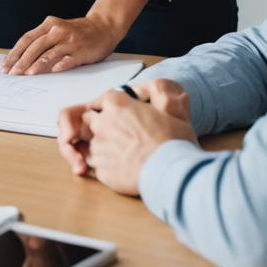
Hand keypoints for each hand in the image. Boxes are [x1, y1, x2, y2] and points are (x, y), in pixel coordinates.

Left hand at [2, 12, 122, 74]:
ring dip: (37, 64)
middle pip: (35, 46)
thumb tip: (22, 57)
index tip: (6, 64)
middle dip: (22, 61)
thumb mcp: (57, 30)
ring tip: (27, 73)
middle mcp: (57, 31)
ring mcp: (69, 41)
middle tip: (12, 73)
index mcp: (49, 25)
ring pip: (49, 53)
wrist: (103, 27)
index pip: (27, 39)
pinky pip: (68, 59)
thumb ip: (43, 40)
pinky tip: (53, 71)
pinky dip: (60, 65)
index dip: (15, 52)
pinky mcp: (81, 51)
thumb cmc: (76, 32)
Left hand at [56, 79, 190, 176]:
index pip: (104, 100)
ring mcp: (100, 147)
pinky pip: (99, 167)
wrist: (171, 172)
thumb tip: (158, 94)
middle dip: (103, 126)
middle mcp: (103, 122)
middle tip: (121, 137)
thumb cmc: (174, 142)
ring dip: (105, 149)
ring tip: (126, 157)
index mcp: (117, 104)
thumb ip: (156, 99)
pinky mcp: (101, 169)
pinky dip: (108, 169)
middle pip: (92, 120)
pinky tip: (125, 171)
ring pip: (94, 145)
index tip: (119, 115)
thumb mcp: (169, 112)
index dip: (111, 108)